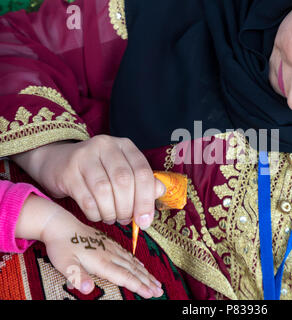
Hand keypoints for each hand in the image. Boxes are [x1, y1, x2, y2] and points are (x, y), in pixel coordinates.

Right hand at [12, 135, 165, 228]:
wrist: (56, 162)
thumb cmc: (98, 171)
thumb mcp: (123, 171)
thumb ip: (143, 181)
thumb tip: (159, 192)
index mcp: (125, 146)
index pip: (143, 172)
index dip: (146, 199)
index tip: (146, 221)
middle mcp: (106, 146)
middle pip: (124, 181)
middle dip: (128, 207)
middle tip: (126, 219)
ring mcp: (84, 156)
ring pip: (104, 191)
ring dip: (111, 212)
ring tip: (112, 218)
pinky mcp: (68, 171)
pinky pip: (86, 200)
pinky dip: (95, 213)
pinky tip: (98, 215)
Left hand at [16, 195, 163, 297]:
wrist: (62, 225)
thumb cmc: (61, 246)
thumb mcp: (65, 263)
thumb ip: (78, 276)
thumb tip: (87, 290)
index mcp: (101, 261)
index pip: (124, 276)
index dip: (138, 285)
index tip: (150, 293)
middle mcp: (110, 254)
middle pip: (133, 270)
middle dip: (147, 281)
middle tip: (159, 291)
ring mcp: (111, 248)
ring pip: (133, 263)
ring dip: (146, 274)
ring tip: (156, 282)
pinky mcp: (109, 244)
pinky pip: (128, 255)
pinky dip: (138, 263)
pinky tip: (142, 266)